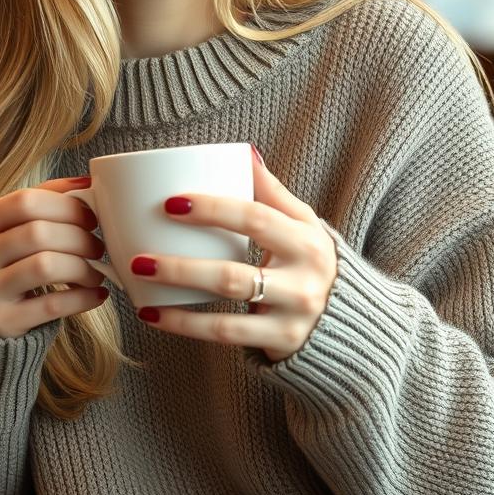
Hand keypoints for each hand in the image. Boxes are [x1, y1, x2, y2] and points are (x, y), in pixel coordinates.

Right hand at [0, 176, 108, 337]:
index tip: (91, 218)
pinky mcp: (1, 321)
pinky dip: (82, 298)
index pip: (26, 201)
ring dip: (83, 268)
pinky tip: (96, 294)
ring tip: (96, 272)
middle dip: (79, 238)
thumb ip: (44, 202)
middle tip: (97, 247)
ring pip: (46, 266)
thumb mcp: (11, 228)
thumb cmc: (6, 262)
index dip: (66, 206)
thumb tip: (88, 183)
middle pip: (39, 233)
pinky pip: (52, 305)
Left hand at [128, 147, 337, 361]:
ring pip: (227, 307)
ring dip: (179, 294)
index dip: (213, 209)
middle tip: (139, 256)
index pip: (255, 220)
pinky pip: (225, 333)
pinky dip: (185, 324)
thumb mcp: (304, 226)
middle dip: (183, 266)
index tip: (170, 202)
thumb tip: (245, 152)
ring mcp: (293, 315)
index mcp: (306, 240)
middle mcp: (304, 279)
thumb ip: (274, 193)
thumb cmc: (313, 264)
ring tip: (140, 279)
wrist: (353, 323)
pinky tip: (152, 313)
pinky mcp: (282, 342)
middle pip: (235, 272)